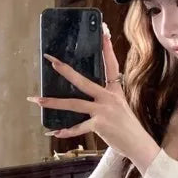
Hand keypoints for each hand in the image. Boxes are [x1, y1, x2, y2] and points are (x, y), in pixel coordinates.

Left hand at [27, 24, 159, 171]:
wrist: (138, 144)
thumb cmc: (126, 127)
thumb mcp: (119, 107)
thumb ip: (105, 99)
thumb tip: (86, 97)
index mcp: (114, 91)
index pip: (111, 65)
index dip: (107, 48)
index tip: (103, 33)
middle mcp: (108, 98)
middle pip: (83, 81)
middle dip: (65, 71)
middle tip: (51, 61)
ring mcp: (104, 111)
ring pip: (75, 104)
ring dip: (54, 102)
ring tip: (38, 100)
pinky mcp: (100, 125)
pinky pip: (79, 127)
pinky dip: (67, 131)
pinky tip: (55, 132)